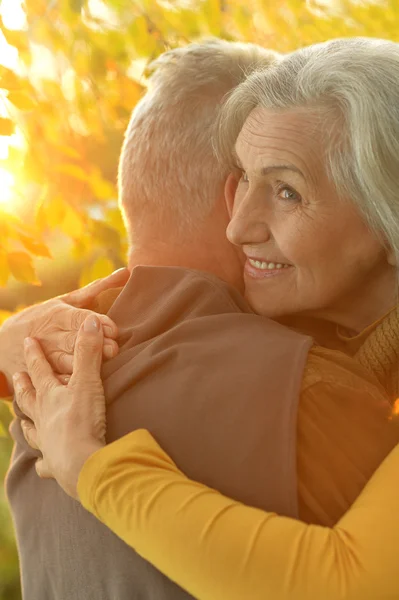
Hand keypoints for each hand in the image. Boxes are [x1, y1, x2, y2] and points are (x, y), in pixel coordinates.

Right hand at [0, 268, 128, 390]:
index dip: (97, 324)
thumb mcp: (67, 301)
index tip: (114, 330)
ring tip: (100, 370)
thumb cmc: (44, 317)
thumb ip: (98, 288)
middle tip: (113, 350)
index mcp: (57, 315)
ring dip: (82, 368)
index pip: (78, 319)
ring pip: (64, 365)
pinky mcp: (39, 376)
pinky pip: (54, 383)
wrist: (3, 342)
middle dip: (94, 347)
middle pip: (74, 342)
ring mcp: (43, 358)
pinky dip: (66, 387)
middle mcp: (50, 336)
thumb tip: (127, 271)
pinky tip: (80, 390)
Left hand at [13, 314, 107, 499]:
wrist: (81, 463)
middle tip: (16, 377)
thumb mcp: (88, 381)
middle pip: (29, 399)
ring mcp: (46, 442)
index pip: (40, 370)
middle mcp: (43, 418)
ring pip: (32, 430)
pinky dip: (42, 462)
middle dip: (23, 386)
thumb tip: (90, 321)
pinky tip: (40, 464)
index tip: (28, 341)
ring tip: (22, 421)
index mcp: (50, 396)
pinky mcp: (54, 465)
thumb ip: (89, 351)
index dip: (35, 355)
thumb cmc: (83, 420)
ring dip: (27, 424)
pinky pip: (45, 463)